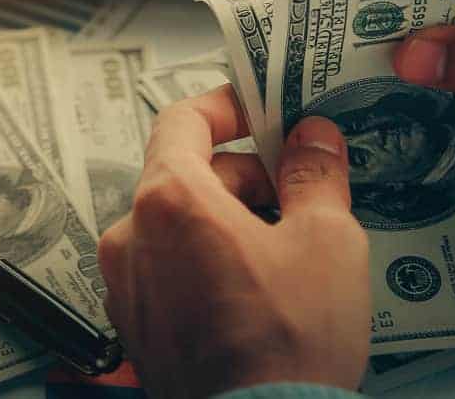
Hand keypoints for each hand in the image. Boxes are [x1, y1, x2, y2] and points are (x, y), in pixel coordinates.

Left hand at [98, 85, 370, 397]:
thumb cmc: (287, 347)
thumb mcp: (327, 241)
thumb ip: (315, 173)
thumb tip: (313, 138)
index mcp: (170, 201)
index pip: (183, 120)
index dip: (226, 107)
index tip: (258, 110)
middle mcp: (132, 237)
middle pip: (185, 172)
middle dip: (244, 174)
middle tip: (297, 190)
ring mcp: (127, 284)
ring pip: (178, 221)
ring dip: (228, 218)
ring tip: (283, 249)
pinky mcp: (135, 322)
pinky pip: (168, 264)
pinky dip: (206, 257)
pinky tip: (254, 286)